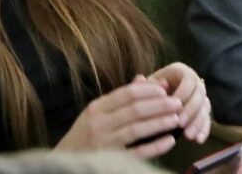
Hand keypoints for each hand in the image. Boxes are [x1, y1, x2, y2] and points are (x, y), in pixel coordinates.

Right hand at [56, 76, 183, 157]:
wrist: (62, 164)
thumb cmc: (83, 137)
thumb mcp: (95, 114)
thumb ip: (119, 98)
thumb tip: (143, 79)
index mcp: (96, 109)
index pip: (127, 94)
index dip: (150, 90)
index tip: (166, 89)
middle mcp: (98, 124)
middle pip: (135, 110)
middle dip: (160, 105)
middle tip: (178, 103)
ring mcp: (103, 143)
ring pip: (137, 129)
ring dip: (160, 122)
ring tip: (177, 118)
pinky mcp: (109, 161)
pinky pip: (136, 153)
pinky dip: (154, 146)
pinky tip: (169, 141)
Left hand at [150, 62, 211, 143]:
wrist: (151, 103)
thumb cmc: (147, 93)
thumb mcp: (144, 88)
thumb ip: (143, 85)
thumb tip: (140, 79)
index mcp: (180, 71)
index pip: (188, 79)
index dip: (184, 93)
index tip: (175, 107)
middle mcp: (194, 81)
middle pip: (200, 93)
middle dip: (191, 110)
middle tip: (180, 124)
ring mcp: (199, 97)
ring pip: (205, 106)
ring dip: (198, 121)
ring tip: (188, 136)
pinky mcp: (202, 111)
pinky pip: (207, 119)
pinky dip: (204, 129)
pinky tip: (198, 140)